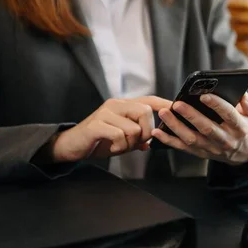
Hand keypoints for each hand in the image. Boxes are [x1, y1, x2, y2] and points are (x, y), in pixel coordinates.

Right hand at [47, 96, 171, 161]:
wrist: (71, 146)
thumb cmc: (98, 141)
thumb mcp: (121, 138)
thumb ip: (136, 137)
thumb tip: (150, 142)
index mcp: (123, 105)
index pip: (149, 100)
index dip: (164, 104)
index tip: (176, 108)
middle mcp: (115, 104)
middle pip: (145, 112)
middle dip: (146, 132)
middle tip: (136, 143)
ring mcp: (105, 113)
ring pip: (134, 128)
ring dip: (130, 143)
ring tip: (120, 146)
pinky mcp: (96, 124)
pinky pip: (119, 136)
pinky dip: (120, 147)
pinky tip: (112, 148)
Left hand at [151, 93, 247, 165]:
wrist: (245, 153)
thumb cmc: (246, 127)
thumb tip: (242, 94)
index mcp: (240, 128)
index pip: (229, 115)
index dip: (217, 105)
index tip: (204, 95)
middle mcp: (226, 140)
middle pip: (207, 128)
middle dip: (191, 116)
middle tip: (177, 104)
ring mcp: (212, 149)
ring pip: (192, 139)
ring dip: (176, 127)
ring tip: (164, 113)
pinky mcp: (201, 153)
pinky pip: (183, 148)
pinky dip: (169, 141)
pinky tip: (157, 132)